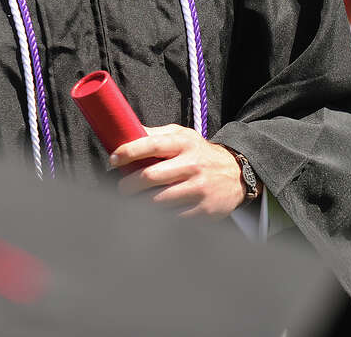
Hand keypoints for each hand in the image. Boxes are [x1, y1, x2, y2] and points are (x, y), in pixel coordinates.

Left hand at [109, 124, 245, 218]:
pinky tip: (152, 212)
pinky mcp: (203, 210)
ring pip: (157, 201)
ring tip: (133, 201)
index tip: (114, 159)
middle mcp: (192, 165)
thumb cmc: (200, 154)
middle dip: (128, 185)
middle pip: (149, 176)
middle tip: (121, 188)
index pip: (152, 145)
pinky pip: (171, 217)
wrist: (237, 174)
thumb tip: (125, 132)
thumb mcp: (183, 136)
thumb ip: (156, 135)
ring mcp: (198, 189)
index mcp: (184, 144)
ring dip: (139, 203)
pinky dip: (157, 216)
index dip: (129, 151)